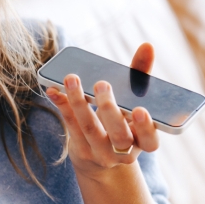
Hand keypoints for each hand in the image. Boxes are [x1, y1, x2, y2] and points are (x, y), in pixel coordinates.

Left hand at [45, 43, 160, 174]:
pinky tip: (54, 91)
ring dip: (79, 102)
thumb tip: (147, 46)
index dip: (146, 128)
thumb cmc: (122, 121)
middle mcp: (125, 152)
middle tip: (102, 84)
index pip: (151, 141)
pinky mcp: (81, 150)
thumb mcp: (134, 102)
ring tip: (71, 79)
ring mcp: (101, 154)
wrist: (101, 157)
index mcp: (143, 141)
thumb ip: (141, 75)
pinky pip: (71, 127)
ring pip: (90, 128)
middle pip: (119, 136)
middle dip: (109, 109)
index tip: (139, 110)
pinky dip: (63, 106)